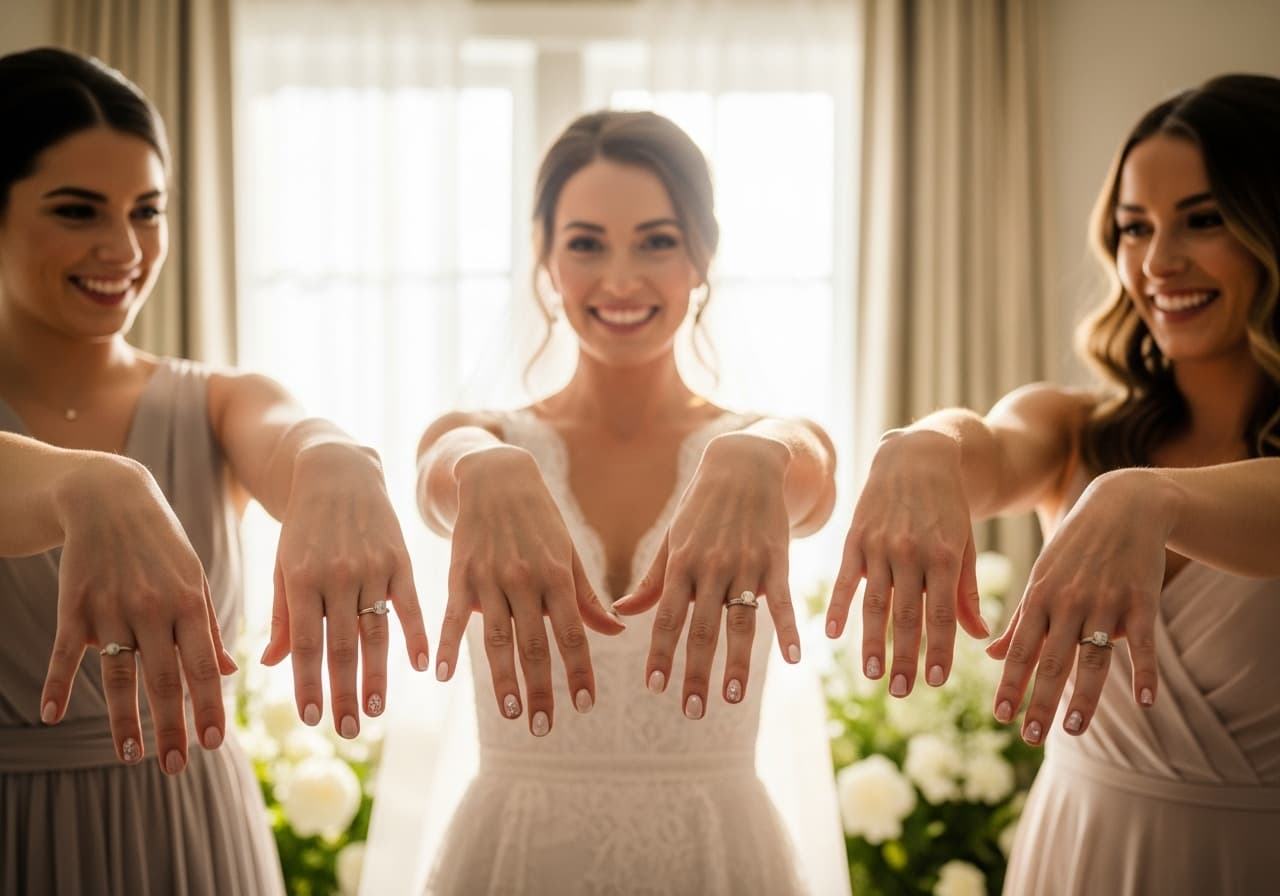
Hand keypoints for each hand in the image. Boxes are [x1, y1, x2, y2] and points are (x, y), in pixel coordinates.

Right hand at [43, 456, 236, 772]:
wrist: (110, 498)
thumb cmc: (162, 545)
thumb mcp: (195, 578)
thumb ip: (208, 627)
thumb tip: (228, 673)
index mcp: (189, 603)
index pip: (203, 666)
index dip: (208, 706)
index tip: (215, 743)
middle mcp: (152, 609)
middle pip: (164, 679)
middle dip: (172, 728)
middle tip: (178, 767)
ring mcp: (110, 609)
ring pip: (118, 674)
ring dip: (124, 719)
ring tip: (129, 757)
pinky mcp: (73, 606)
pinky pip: (65, 652)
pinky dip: (57, 683)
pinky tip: (51, 715)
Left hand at [260, 443, 430, 737]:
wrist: (336, 471)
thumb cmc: (303, 526)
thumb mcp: (283, 565)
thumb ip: (283, 615)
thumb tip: (273, 665)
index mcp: (300, 579)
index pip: (306, 643)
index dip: (308, 684)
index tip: (311, 720)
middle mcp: (337, 575)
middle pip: (341, 646)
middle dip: (343, 693)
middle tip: (347, 730)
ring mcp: (371, 567)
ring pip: (376, 632)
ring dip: (377, 676)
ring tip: (377, 710)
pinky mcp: (399, 559)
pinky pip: (409, 605)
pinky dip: (417, 636)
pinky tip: (421, 665)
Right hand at [435, 446, 623, 735]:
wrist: (496, 476)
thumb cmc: (541, 519)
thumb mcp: (569, 551)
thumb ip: (588, 595)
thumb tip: (617, 630)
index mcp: (557, 574)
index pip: (573, 632)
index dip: (580, 670)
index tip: (586, 704)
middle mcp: (524, 579)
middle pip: (534, 643)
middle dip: (541, 688)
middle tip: (544, 727)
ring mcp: (489, 578)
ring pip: (496, 637)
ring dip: (503, 678)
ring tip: (510, 713)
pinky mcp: (458, 574)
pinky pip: (450, 616)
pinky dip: (444, 645)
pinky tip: (439, 675)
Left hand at [613, 433, 796, 719]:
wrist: (744, 463)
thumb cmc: (701, 507)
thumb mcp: (673, 539)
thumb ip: (652, 581)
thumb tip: (620, 614)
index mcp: (681, 564)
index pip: (667, 618)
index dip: (662, 653)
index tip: (655, 687)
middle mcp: (711, 567)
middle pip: (702, 629)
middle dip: (696, 673)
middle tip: (692, 712)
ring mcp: (746, 565)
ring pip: (741, 622)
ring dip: (737, 664)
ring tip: (733, 699)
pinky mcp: (777, 560)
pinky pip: (783, 601)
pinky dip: (788, 629)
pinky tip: (793, 658)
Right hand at [826, 431, 987, 696]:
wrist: (917, 455)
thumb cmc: (947, 506)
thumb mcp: (963, 544)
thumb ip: (966, 591)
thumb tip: (979, 637)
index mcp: (943, 556)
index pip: (941, 614)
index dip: (938, 650)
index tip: (936, 682)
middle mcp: (911, 553)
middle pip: (907, 616)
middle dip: (905, 658)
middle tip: (903, 692)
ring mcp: (880, 545)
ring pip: (875, 603)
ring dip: (872, 642)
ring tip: (872, 674)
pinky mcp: (855, 538)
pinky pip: (846, 579)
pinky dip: (839, 607)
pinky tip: (833, 635)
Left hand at [986, 469, 1161, 744]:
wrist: (1124, 506)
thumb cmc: (1074, 548)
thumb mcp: (1040, 578)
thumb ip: (1020, 621)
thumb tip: (990, 657)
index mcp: (1039, 597)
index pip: (1020, 649)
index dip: (1010, 683)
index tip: (1000, 716)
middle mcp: (1069, 603)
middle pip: (1053, 661)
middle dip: (1040, 702)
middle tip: (1029, 738)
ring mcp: (1107, 603)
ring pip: (1093, 659)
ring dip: (1083, 698)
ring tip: (1072, 731)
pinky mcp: (1142, 602)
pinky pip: (1144, 643)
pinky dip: (1145, 672)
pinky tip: (1145, 702)